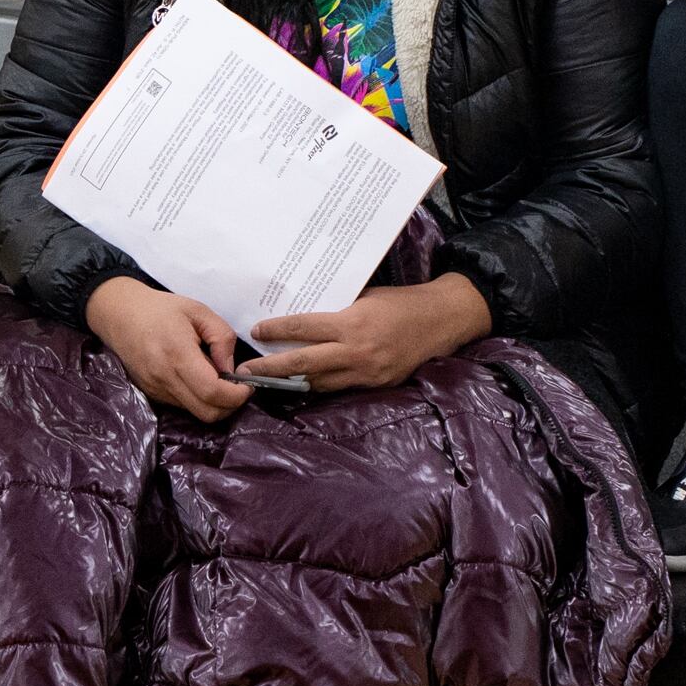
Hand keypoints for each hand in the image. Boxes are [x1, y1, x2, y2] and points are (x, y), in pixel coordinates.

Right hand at [86, 277, 252, 423]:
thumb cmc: (160, 309)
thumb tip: (231, 369)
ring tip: (214, 377)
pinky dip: (196, 398)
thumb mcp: (198, 311)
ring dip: (213, 402)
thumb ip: (222, 338)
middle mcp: (164, 377)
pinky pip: (182, 406)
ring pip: (195, 413)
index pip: (213, 392)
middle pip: (207, 413)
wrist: (119, 314)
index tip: (247, 385)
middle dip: (230, 406)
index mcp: (178, 354)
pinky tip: (195, 377)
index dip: (237, 395)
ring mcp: (156, 389)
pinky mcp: (151, 393)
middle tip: (236, 387)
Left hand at [245, 276, 492, 394]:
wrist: (441, 320)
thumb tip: (303, 316)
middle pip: (303, 364)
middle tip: (245, 372)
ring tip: (266, 382)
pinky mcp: (376, 384)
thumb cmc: (400, 302)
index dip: (277, 331)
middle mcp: (356, 351)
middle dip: (271, 369)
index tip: (256, 332)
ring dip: (291, 383)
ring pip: (318, 383)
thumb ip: (336, 311)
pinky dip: (318, 386)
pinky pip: (339, 388)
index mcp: (352, 323)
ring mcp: (367, 372)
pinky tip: (301, 385)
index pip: (304, 328)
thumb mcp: (364, 297)